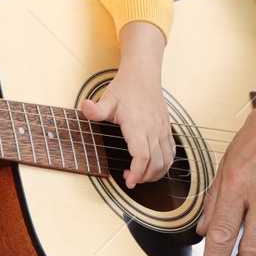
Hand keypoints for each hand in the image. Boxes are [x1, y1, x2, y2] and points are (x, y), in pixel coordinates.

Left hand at [80, 20, 172, 188]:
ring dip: (155, 173)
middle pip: (156, 163)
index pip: (142, 156)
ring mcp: (163, 130)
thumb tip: (83, 107)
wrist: (143, 74)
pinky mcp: (167, 129)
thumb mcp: (107, 99)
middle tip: (130, 179)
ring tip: (140, 175)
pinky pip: (171, 152)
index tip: (128, 181)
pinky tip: (153, 166)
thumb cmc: (125, 88)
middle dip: (144, 177)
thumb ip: (95, 109)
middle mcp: (154, 129)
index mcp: (138, 125)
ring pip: (166, 160)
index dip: (137, 172)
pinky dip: (164, 164)